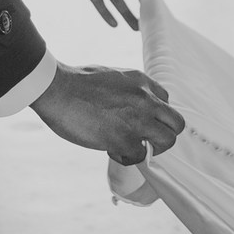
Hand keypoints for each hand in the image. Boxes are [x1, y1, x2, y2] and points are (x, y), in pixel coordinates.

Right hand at [30, 64, 185, 163]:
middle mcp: (145, 99)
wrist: (58, 89)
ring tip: (132, 148)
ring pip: (167, 141)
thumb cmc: (76, 82)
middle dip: (163, 134)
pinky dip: (127, 157)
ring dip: (152, 148)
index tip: (142, 121)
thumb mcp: (112, 75)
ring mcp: (138, 120)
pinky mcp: (124, 139)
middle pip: (176, 123)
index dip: (155, 114)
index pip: (166, 101)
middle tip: (146, 140)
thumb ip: (127, 89)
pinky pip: (139, 156)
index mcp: (142, 81)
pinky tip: (112, 151)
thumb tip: (127, 104)